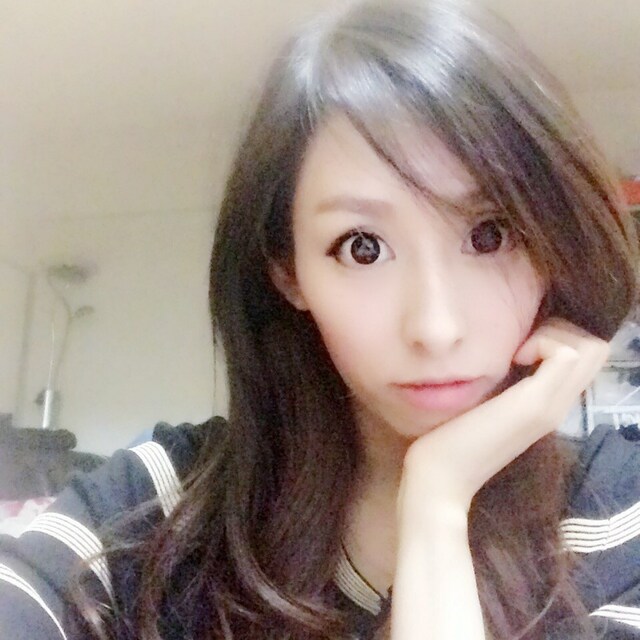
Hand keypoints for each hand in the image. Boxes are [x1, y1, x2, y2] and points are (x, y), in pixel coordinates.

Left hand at [398, 318, 609, 526]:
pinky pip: (567, 353)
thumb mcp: (484, 404)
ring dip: (555, 336)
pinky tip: (513, 358)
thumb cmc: (449, 439)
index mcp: (547, 404)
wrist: (440, 477)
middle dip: (561, 331)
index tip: (518, 348)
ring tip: (519, 353)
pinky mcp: (536, 404)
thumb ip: (501, 385)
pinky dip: (543, 343)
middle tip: (521, 346)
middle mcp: (558, 406)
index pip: (584, 358)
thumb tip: (499, 356)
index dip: (557, 338)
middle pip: (596, 349)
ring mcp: (551, 406)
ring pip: (591, 347)